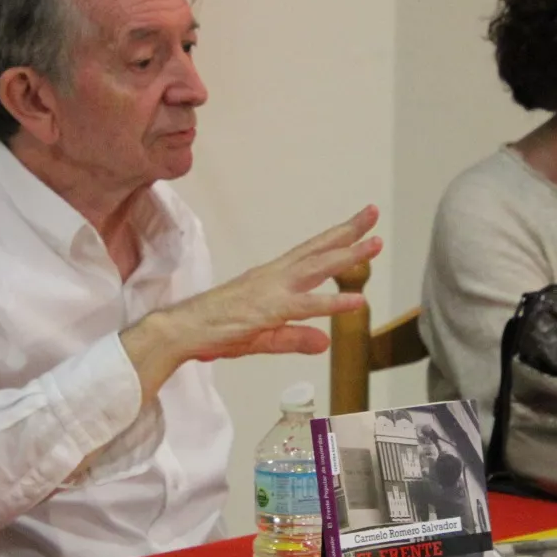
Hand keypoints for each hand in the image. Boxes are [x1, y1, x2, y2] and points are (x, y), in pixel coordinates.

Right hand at [120, 206, 381, 395]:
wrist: (181, 331)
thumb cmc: (215, 330)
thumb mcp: (264, 338)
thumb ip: (295, 338)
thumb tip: (324, 343)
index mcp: (272, 278)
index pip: (310, 252)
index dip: (336, 238)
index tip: (359, 225)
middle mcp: (274, 276)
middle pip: (318, 249)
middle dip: (347, 231)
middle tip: (373, 213)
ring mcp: (271, 290)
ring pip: (317, 269)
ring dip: (347, 256)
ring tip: (374, 244)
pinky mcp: (268, 310)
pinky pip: (306, 306)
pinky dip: (332, 303)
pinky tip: (356, 301)